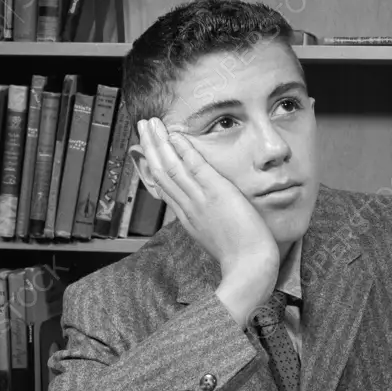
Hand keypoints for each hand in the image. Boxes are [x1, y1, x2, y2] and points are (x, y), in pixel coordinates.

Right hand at [135, 117, 278, 281]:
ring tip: (150, 124)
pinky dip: (183, 150)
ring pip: (171, 168)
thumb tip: (210, 215)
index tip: (148, 151)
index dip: (154, 166)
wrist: (250, 266)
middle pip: (161, 173)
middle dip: (150, 148)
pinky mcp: (216, 193)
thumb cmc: (241, 257)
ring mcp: (200, 199)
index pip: (165, 188)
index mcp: (189, 218)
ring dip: (159, 143)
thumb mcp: (217, 238)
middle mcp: (189, 207)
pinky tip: (175, 135)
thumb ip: (210, 222)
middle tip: (142, 127)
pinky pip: (195, 167)